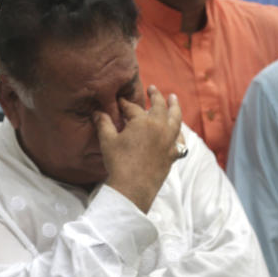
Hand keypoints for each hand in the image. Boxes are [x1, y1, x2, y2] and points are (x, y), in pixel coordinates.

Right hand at [94, 85, 182, 212]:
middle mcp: (160, 128)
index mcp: (144, 121)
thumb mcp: (108, 141)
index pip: (133, 108)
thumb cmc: (119, 163)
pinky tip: (178, 131)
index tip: (120, 101)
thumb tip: (97, 112)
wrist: (133, 188)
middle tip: (152, 88)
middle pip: (160, 106)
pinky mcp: (173, 154)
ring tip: (174, 99)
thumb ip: (103, 123)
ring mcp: (169, 141)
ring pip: (176, 119)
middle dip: (155, 96)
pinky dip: (180, 133)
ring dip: (175, 107)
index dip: (125, 104)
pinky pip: (181, 140)